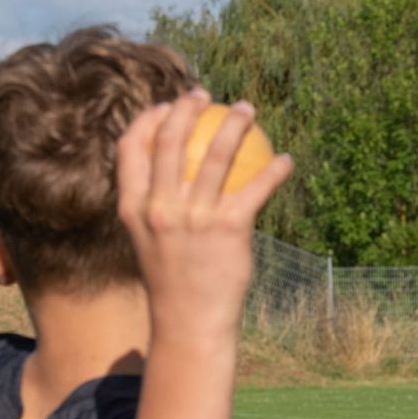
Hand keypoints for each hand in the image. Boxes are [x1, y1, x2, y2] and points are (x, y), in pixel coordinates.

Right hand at [116, 90, 292, 341]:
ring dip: (236, 123)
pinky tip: (285, 161)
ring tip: (248, 110)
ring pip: (217, 153)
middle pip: (172, 140)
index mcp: (134, 208)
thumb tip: (172, 175)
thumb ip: (154, 207)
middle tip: (207, 95)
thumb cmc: (173, 281)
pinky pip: (256, 187)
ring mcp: (194, 218)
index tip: (166, 106)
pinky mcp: (228, 229)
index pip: (132, 148)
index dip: (149, 119)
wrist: (189, 323)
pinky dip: (274, 170)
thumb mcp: (148, 241)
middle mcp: (160, 208)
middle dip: (188, 106)